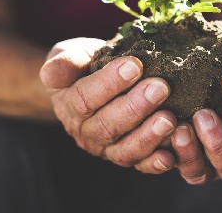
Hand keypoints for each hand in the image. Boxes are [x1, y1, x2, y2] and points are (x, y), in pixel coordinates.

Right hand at [40, 38, 177, 173]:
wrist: (95, 84)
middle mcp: (86, 132)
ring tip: (169, 118)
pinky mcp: (130, 158)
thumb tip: (50, 72)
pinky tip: (171, 155)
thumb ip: (64, 61)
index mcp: (69, 105)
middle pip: (108, 126)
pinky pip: (142, 165)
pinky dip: (156, 163)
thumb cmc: (86, 65)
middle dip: (135, 107)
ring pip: (125, 150)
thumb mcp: (71, 55)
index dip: (109, 83)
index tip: (134, 65)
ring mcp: (108, 149)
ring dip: (148, 135)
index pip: (85, 98)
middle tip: (160, 87)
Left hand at [171, 46, 221, 183]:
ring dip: (189, 153)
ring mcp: (208, 168)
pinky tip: (156, 141)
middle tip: (202, 114)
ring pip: (201, 173)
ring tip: (178, 130)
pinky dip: (164, 158)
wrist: (211, 98)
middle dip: (218, 140)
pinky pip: (172, 169)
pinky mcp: (181, 167)